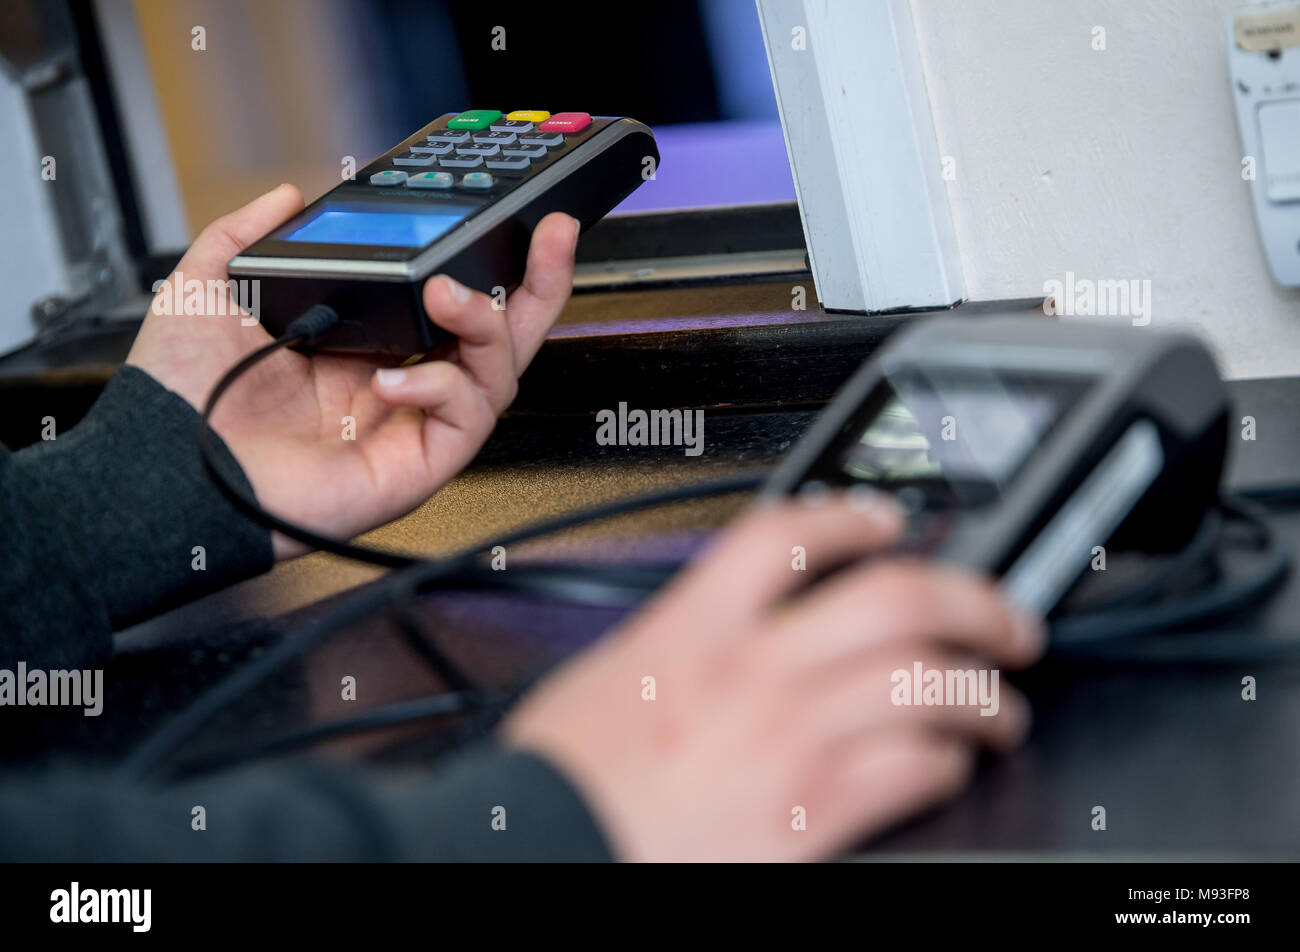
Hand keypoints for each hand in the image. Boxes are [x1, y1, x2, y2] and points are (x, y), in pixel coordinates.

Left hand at [128, 184, 578, 557]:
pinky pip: (464, 423)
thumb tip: (288, 195)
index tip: (506, 220)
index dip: (486, 264)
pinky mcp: (415, 466)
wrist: (165, 468)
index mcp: (363, 344)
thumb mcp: (209, 286)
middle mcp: (397, 384)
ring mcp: (409, 427)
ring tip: (449, 295)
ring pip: (497, 376)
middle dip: (538, 287)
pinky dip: (443, 389)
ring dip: (488, 327)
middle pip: (498, 337)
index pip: (448, 303)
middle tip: (554, 238)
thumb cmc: (180, 397)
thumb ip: (247, 233)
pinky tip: (395, 378)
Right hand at [501, 492, 1045, 860]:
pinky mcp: (806, 813)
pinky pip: (910, 770)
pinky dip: (945, 763)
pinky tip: (946, 767)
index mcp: (693, 627)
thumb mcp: (614, 671)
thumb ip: (684, 637)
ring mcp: (785, 738)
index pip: (788, 535)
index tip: (888, 520)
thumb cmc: (564, 775)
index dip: (853, 514)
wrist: (546, 848)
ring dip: (983, 695)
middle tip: (1006, 618)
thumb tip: (735, 624)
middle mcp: (750, 669)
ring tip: (997, 708)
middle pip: (894, 599)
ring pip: (927, 683)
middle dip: (974, 601)